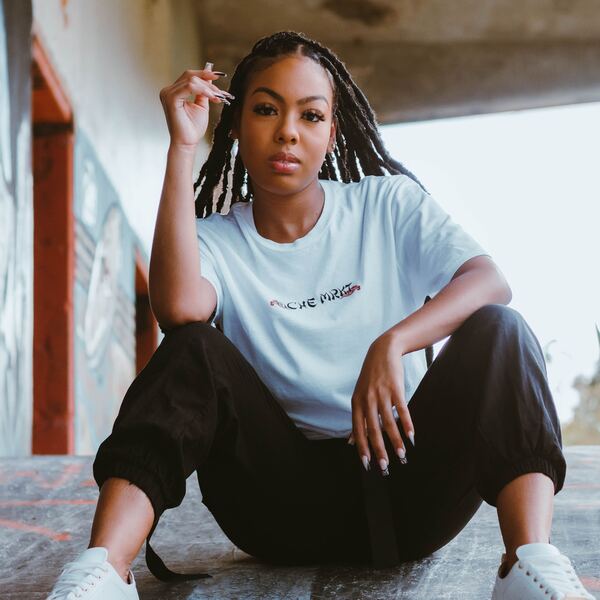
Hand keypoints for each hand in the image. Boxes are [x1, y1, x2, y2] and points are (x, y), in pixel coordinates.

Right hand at [159, 63, 233, 149]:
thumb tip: (210, 77)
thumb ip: (204, 91)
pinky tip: (210, 97)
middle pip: (190, 75)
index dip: (204, 74)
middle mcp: (168, 91)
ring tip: (216, 97)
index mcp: (174, 92)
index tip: (218, 75)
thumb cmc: (193, 128)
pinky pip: (189, 87)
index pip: (189, 76)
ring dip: (207, 87)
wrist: (187, 143)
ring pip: (191, 80)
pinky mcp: (171, 99)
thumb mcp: (201, 105)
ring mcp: (168, 94)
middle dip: (208, 81)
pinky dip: (202, 90)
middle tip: (220, 92)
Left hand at [348, 333, 414, 474]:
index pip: (358, 430)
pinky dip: (406, 423)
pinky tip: (411, 436)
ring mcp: (381, 393)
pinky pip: (401, 409)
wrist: (383, 350)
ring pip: (388, 422)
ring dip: (395, 440)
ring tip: (401, 455)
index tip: (367, 464)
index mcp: (357, 403)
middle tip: (385, 466)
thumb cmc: (371, 377)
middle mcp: (367, 399)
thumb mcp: (360, 396)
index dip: (362, 447)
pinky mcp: (395, 387)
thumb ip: (358, 419)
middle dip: (379, 449)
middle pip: (373, 429)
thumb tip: (351, 442)